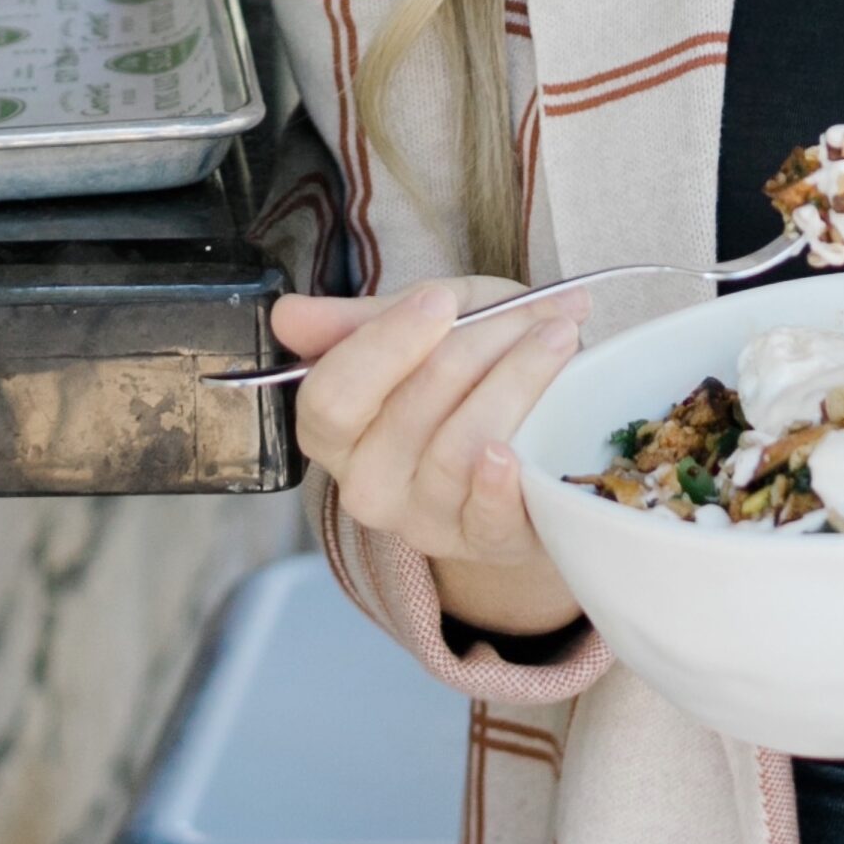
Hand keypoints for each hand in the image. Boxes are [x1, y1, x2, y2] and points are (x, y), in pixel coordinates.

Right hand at [271, 279, 587, 632]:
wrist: (537, 436)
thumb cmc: (469, 370)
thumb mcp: (421, 327)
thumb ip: (360, 321)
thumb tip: (285, 315)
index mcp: (336, 431)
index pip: (331, 398)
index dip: (385, 345)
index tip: (440, 302)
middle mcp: (366, 484)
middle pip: (410, 411)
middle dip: (479, 345)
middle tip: (533, 312)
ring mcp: (423, 519)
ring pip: (459, 447)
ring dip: (517, 380)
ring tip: (558, 336)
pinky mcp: (482, 542)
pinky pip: (484, 516)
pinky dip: (497, 483)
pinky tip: (511, 453)